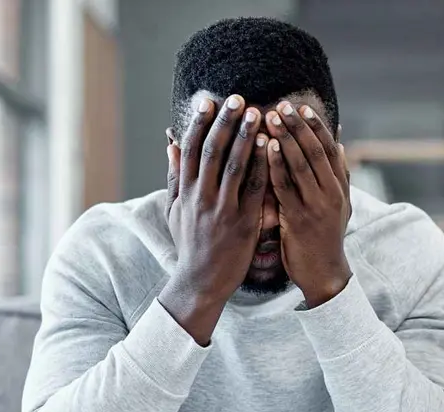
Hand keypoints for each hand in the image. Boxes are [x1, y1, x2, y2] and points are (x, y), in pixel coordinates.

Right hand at [160, 95, 268, 344]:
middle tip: (238, 98)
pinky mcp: (244, 223)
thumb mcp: (175, 210)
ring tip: (258, 114)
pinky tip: (271, 147)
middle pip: (213, 152)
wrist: (201, 281)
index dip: (199, 123)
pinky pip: (255, 189)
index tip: (208, 101)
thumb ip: (175, 176)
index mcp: (186, 192)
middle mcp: (202, 197)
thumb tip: (171, 144)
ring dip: (246, 137)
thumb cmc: (190, 244)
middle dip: (225, 123)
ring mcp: (223, 210)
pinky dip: (262, 166)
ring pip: (235, 166)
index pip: (192, 150)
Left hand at [265, 102, 351, 307]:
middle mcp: (332, 193)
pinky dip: (276, 164)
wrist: (324, 273)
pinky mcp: (299, 218)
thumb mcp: (340, 204)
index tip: (302, 108)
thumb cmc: (325, 237)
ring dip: (285, 138)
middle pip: (315, 151)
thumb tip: (339, 142)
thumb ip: (338, 173)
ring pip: (301, 164)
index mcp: (340, 187)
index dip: (316, 127)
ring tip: (270, 117)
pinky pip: (285, 185)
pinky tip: (266, 147)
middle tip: (282, 105)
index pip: (329, 149)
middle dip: (298, 126)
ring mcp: (317, 205)